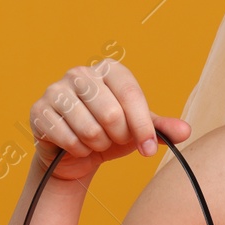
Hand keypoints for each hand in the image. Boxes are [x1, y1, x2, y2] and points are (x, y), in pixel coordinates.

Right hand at [28, 59, 190, 182]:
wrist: (75, 153)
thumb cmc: (111, 134)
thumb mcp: (138, 131)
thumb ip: (161, 129)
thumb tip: (185, 132)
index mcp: (110, 70)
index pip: (132, 95)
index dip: (143, 127)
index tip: (148, 151)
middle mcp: (80, 73)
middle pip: (111, 114)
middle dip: (118, 138)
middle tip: (113, 140)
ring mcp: (56, 90)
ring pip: (89, 128)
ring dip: (97, 145)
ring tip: (94, 142)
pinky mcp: (38, 110)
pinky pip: (66, 137)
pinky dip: (77, 150)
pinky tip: (75, 146)